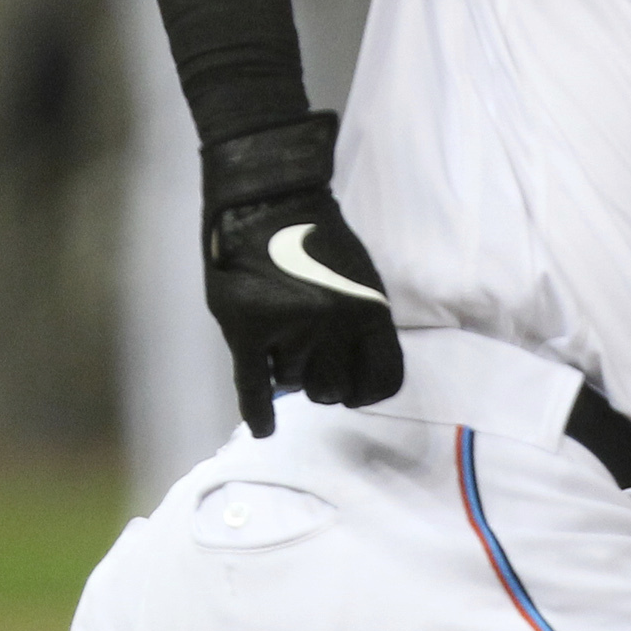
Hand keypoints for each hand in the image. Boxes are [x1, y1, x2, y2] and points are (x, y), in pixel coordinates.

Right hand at [201, 112, 403, 436]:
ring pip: (291, 382)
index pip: (382, 382)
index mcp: (371, 311)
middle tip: (312, 356)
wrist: (269, 202)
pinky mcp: (248, 330)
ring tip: (283, 332)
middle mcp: (335, 326)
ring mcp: (290, 330)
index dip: (367, 391)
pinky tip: (264, 428)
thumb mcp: (364, 279)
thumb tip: (357, 378)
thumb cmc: (320, 239)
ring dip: (288, 368)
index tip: (355, 389)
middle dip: (323, 381)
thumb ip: (365, 328)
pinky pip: (253, 387)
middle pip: (332, 391)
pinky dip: (258, 411)